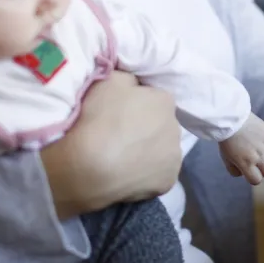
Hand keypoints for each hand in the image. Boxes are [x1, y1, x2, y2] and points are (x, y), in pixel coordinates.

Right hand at [41, 71, 181, 217]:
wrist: (87, 166)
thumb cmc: (98, 117)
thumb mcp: (109, 80)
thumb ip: (128, 79)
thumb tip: (134, 87)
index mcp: (164, 101)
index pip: (153, 98)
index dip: (135, 105)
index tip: (117, 112)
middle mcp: (176, 127)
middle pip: (160, 123)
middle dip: (145, 126)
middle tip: (119, 134)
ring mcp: (174, 157)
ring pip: (162, 149)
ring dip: (148, 150)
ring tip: (122, 157)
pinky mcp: (167, 183)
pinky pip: (157, 173)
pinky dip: (146, 173)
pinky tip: (128, 173)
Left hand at [219, 113, 263, 185]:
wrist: (230, 118)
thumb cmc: (227, 138)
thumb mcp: (225, 158)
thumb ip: (233, 170)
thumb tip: (243, 174)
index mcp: (247, 163)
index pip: (256, 180)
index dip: (253, 177)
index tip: (250, 171)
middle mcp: (259, 156)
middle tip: (259, 163)